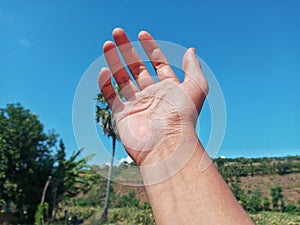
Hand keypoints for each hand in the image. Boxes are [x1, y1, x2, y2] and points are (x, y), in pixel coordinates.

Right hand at [98, 28, 207, 165]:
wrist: (167, 144)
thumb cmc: (183, 116)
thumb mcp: (195, 87)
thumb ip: (192, 68)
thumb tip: (191, 51)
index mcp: (167, 88)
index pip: (157, 63)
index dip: (150, 48)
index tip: (142, 33)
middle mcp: (151, 95)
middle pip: (136, 67)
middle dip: (127, 49)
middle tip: (117, 32)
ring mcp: (136, 105)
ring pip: (122, 78)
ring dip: (114, 61)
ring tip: (107, 43)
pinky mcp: (122, 116)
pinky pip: (111, 97)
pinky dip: (105, 84)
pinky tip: (103, 71)